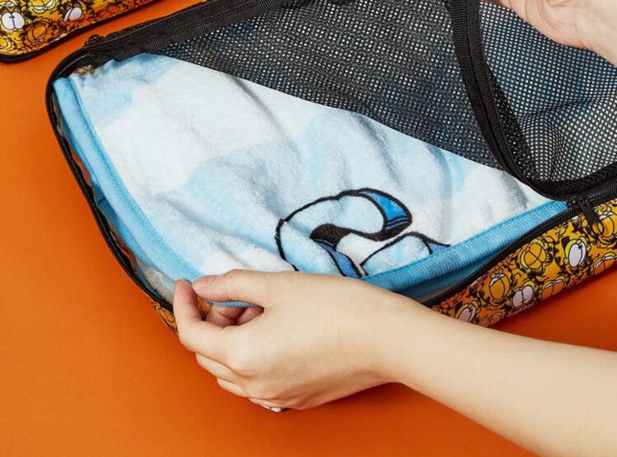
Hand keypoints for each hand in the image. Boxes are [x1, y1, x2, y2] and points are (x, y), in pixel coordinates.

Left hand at [173, 271, 414, 409]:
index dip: (184, 306)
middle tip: (235, 294)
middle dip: (212, 321)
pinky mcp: (296, 399)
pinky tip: (277, 330)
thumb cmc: (333, 306)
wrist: (385, 338)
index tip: (186, 284)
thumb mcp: (276, 284)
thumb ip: (231, 284)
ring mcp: (275, 397)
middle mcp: (253, 385)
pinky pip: (256, 382)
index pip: (191, 336)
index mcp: (242, 356)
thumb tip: (202, 285)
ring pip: (231, 372)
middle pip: (208, 355)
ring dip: (231, 341)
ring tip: (260, 309)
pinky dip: (252, 356)